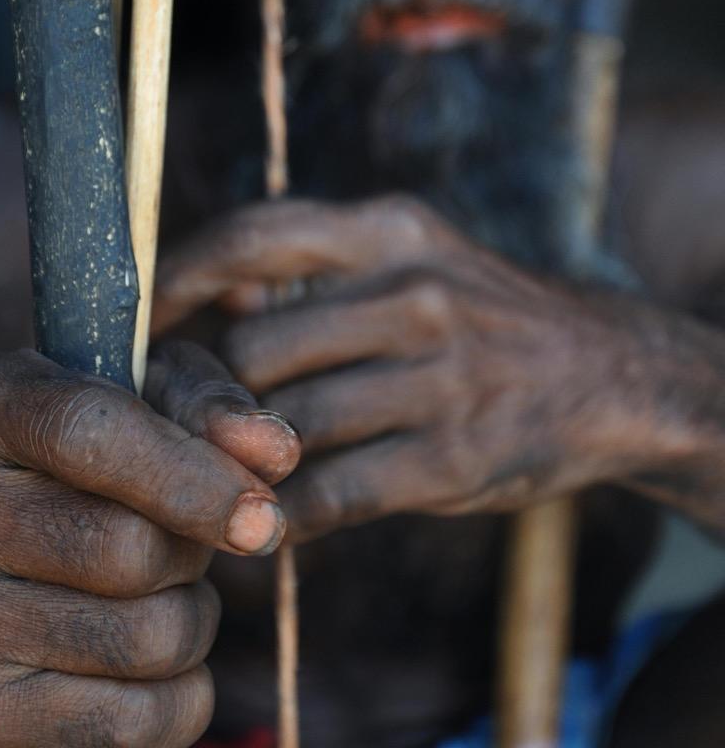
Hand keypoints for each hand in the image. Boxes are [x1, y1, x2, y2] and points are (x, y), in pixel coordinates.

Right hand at [0, 348, 299, 746]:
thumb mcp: (143, 390)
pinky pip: (130, 724)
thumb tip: (274, 453)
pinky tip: (154, 658)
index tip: (263, 514)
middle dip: (195, 550)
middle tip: (188, 538)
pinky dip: (180, 697)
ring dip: (193, 618)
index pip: (90, 434)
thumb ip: (210, 406)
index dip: (193, 478)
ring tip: (165, 589)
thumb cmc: (89, 448)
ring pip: (142, 640)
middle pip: (125, 550)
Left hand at [157, 197, 645, 540]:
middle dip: (203, 392)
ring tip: (225, 468)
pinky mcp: (454, 458)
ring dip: (241, 459)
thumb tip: (205, 298)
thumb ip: (314, 271)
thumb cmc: (478, 311)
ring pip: (283, 427)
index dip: (179, 278)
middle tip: (183, 419)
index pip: (254, 238)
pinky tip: (274, 518)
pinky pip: (331, 495)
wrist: (608, 372)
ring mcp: (439, 378)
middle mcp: (414, 292)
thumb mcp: (410, 253)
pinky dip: (287, 514)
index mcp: (390, 230)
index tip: (140, 318)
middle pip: (251, 349)